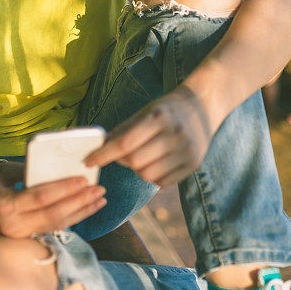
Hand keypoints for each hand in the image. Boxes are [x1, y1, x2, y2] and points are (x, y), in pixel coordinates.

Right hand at [0, 161, 106, 238]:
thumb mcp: (1, 170)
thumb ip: (26, 170)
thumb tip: (53, 167)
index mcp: (4, 205)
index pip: (41, 197)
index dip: (65, 189)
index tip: (84, 179)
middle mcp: (11, 224)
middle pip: (53, 214)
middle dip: (80, 202)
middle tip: (100, 190)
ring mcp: (16, 234)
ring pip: (55, 225)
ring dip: (80, 213)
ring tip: (98, 201)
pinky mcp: (20, 237)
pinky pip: (49, 228)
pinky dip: (68, 219)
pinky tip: (83, 210)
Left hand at [84, 85, 212, 187]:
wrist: (202, 107)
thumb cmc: (166, 110)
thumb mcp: (144, 112)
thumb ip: (122, 131)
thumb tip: (98, 149)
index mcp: (159, 117)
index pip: (125, 142)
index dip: (103, 154)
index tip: (88, 161)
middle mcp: (175, 134)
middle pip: (135, 161)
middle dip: (122, 161)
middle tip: (122, 154)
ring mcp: (186, 151)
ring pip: (147, 175)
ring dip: (137, 170)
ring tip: (142, 156)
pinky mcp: (193, 165)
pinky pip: (162, 183)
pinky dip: (152, 176)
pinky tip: (155, 162)